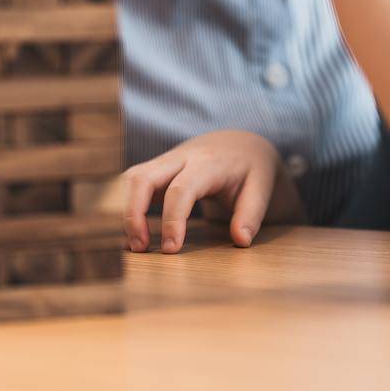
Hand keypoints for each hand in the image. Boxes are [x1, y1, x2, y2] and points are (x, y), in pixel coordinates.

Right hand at [122, 130, 304, 252]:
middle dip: (133, 214)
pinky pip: (134, 184)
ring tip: (136, 246)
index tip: (171, 249)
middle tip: (140, 249)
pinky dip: (128, 208)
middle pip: (142, 178)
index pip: (181, 189)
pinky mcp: (158, 168)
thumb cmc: (251, 166)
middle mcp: (181, 157)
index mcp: (208, 163)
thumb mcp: (263, 186)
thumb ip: (252, 214)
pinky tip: (134, 235)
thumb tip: (241, 241)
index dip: (172, 220)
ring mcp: (166, 160)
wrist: (241, 140)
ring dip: (127, 212)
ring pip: (132, 178)